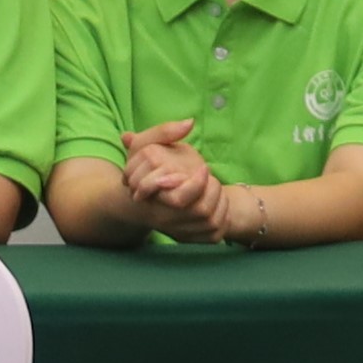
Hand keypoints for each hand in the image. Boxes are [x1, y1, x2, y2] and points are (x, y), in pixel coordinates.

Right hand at [119, 123, 229, 241]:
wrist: (139, 201)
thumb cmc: (145, 169)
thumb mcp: (147, 146)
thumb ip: (164, 131)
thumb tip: (190, 122)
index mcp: (155, 199)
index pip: (181, 200)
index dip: (197, 185)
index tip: (204, 168)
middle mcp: (166, 220)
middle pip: (202, 212)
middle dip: (213, 190)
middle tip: (211, 175)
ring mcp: (178, 232)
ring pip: (211, 222)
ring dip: (220, 200)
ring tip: (214, 186)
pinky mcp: (190, 240)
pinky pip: (214, 235)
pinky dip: (223, 217)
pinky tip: (219, 204)